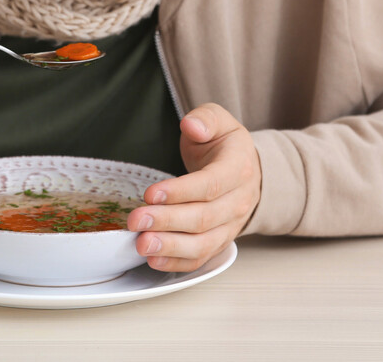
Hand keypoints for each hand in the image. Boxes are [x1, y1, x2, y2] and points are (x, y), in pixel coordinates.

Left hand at [127, 103, 261, 271]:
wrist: (246, 169)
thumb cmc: (224, 145)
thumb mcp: (218, 120)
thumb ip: (205, 118)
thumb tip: (192, 126)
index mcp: (238, 168)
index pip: (211, 184)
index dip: (180, 191)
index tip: (150, 194)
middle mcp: (238, 201)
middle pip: (204, 218)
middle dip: (167, 221)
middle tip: (136, 221)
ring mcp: (230, 226)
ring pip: (203, 244)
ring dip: (171, 248)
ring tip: (142, 245)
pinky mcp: (219, 242)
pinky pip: (200, 258)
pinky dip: (177, 263)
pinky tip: (153, 260)